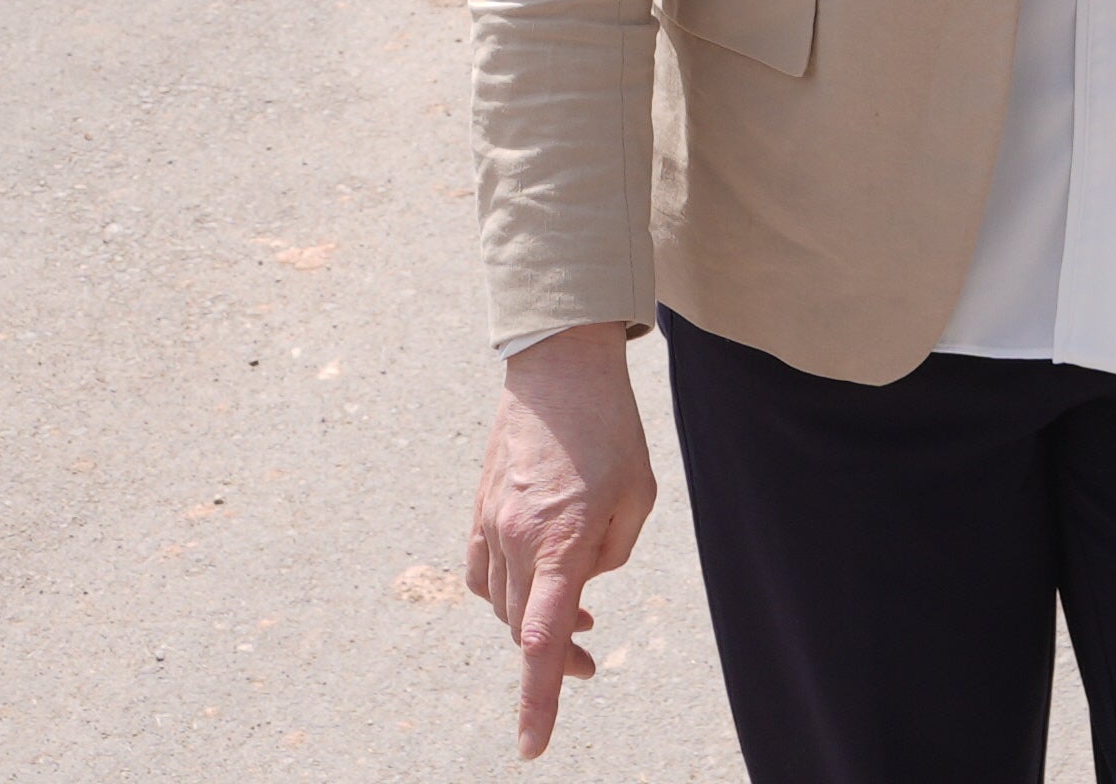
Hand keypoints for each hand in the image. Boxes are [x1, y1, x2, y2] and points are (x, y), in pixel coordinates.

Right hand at [466, 324, 656, 758]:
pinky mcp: (479, 511)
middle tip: (589, 656)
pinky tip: (531, 589)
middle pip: (524, 628)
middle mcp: (515, 539)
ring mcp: (490, 525)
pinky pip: (481, 576)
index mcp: (560, 540)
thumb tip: (580, 584)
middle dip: (553, 655)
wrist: (560, 369)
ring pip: (502, 605)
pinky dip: (503, 595)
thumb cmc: (611, 430)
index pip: (542, 640)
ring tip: (575, 616)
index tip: (532, 746)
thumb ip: (611, 553)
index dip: (538, 699)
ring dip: (532, 622)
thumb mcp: (637, 497)